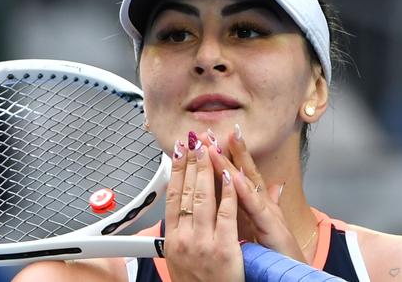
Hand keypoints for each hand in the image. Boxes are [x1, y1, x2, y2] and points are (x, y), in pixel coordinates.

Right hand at [164, 132, 243, 281]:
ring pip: (203, 198)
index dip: (176, 172)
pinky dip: (227, 193)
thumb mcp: (180, 260)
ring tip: (209, 148)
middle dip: (191, 163)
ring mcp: (203, 243)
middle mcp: (184, 239)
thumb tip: (178, 216)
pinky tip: (229, 175)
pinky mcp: (223, 249)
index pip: (172, 197)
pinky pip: (226, 214)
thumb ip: (181, 234)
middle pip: (186, 192)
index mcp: (173, 240)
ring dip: (207, 169)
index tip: (178, 152)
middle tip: (194, 141)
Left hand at [209, 126, 305, 261]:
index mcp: (257, 204)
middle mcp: (263, 204)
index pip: (240, 174)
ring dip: (230, 163)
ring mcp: (269, 214)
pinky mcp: (272, 228)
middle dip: (224, 151)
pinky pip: (255, 208)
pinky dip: (244, 192)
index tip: (212, 137)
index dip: (227, 155)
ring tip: (215, 145)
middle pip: (241, 173)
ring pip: (246, 185)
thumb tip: (274, 187)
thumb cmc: (279, 253)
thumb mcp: (267, 227)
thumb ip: (263, 206)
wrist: (293, 274)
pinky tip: (234, 177)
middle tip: (208, 132)